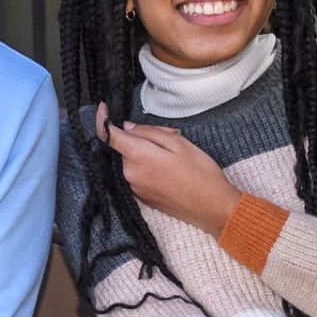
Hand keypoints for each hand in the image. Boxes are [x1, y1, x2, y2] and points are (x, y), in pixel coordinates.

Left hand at [96, 103, 241, 232]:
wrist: (213, 208)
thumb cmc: (201, 173)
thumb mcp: (178, 143)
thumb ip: (149, 132)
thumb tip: (128, 127)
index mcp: (138, 157)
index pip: (109, 136)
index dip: (103, 119)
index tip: (103, 107)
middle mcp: (130, 175)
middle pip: (126, 148)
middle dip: (141, 139)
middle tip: (170, 137)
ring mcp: (135, 189)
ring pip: (133, 161)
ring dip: (147, 154)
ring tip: (175, 157)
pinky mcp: (143, 198)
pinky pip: (139, 175)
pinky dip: (149, 167)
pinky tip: (171, 171)